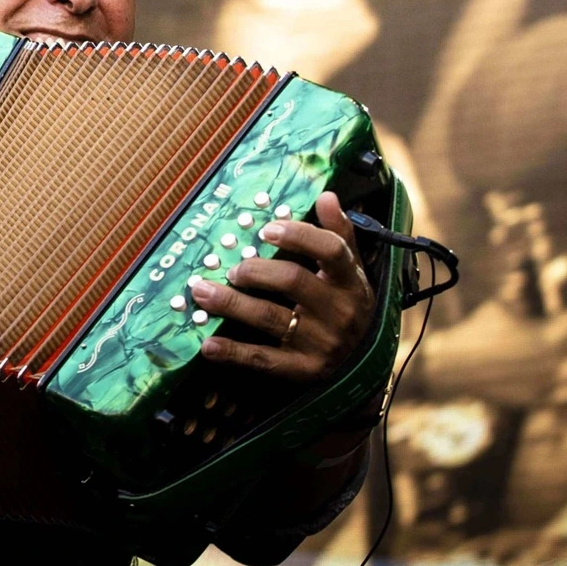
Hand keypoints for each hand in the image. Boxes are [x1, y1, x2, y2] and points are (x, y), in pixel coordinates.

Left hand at [190, 191, 373, 381]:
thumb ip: (339, 234)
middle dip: (255, 271)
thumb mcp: (352, 270)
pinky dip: (233, 352)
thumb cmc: (348, 304)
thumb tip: (326, 196)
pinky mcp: (302, 370)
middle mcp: (338, 311)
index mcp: (350, 281)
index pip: (331, 251)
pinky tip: (209, 344)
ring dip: (232, 304)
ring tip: (201, 292)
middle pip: (293, 282)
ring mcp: (320, 343)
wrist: (364, 364)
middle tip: (231, 267)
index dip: (299, 236)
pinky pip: (263, 360)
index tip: (266, 230)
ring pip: (271, 319)